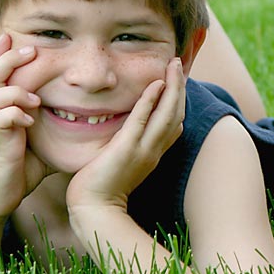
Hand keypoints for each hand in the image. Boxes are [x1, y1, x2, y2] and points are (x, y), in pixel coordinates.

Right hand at [0, 34, 52, 222]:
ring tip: (35, 98)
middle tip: (30, 49)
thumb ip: (61, 122)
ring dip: (14, 91)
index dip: (4, 52)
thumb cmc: (25, 165)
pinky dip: (12, 116)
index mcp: (7, 105)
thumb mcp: (47, 138)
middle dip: (7, 58)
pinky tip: (28, 120)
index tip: (16, 34)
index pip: (2, 71)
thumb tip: (95, 112)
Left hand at [66, 57, 184, 213]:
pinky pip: (142, 120)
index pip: (175, 123)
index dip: (179, 100)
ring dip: (173, 86)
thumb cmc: (101, 188)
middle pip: (177, 113)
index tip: (176, 80)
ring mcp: (144, 149)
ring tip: (173, 65)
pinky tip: (156, 83)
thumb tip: (124, 132)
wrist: (93, 209)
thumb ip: (127, 145)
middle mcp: (154, 150)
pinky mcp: (127, 149)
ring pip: (167, 113)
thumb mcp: (121, 163)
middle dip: (180, 86)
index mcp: (154, 153)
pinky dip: (151, 100)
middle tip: (178, 63)